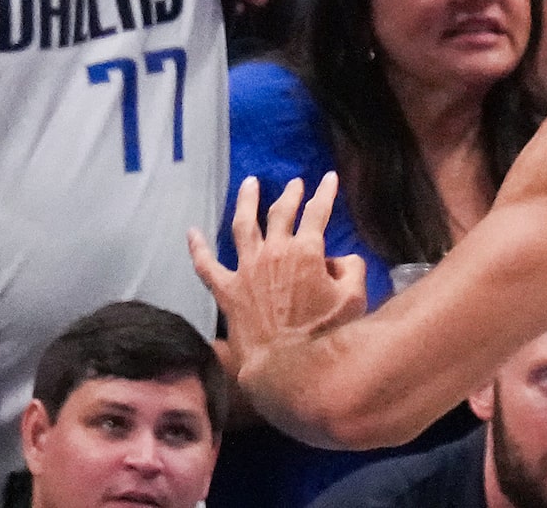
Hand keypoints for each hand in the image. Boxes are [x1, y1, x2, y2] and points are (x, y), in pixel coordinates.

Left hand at [189, 175, 369, 390]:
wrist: (286, 368)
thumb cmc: (325, 335)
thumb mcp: (354, 299)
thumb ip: (352, 269)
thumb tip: (339, 260)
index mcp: (306, 251)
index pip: (317, 211)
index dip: (325, 192)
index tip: (329, 178)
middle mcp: (274, 252)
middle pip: (281, 212)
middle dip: (290, 195)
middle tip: (295, 183)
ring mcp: (247, 270)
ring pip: (243, 225)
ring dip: (247, 201)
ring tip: (250, 184)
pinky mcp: (227, 291)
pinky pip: (206, 265)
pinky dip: (197, 248)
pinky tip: (191, 232)